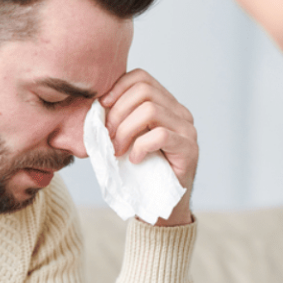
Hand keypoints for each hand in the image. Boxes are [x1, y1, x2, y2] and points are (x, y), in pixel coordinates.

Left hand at [99, 69, 197, 225]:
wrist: (160, 205)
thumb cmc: (139, 172)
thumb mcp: (125, 140)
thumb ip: (117, 120)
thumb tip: (93, 104)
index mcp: (165, 105)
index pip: (141, 77)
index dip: (117, 88)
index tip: (102, 107)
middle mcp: (180, 112)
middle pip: (144, 91)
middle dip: (117, 113)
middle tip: (108, 137)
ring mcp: (187, 129)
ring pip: (150, 110)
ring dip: (125, 131)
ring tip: (118, 150)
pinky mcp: (189, 149)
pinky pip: (160, 135)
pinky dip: (140, 146)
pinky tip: (134, 159)